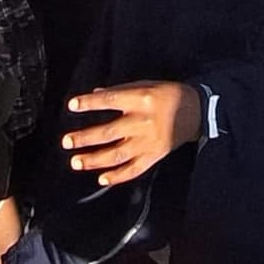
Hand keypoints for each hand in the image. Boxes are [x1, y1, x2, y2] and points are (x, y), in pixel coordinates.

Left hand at [62, 81, 201, 185]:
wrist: (197, 112)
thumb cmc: (167, 94)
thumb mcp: (146, 84)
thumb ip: (121, 90)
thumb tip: (96, 93)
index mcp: (141, 99)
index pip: (110, 100)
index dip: (90, 103)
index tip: (71, 106)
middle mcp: (143, 122)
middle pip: (109, 132)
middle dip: (86, 138)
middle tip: (66, 142)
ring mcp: (149, 142)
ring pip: (118, 154)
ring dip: (95, 160)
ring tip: (76, 162)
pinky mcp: (155, 156)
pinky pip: (135, 169)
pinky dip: (118, 176)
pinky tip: (102, 179)